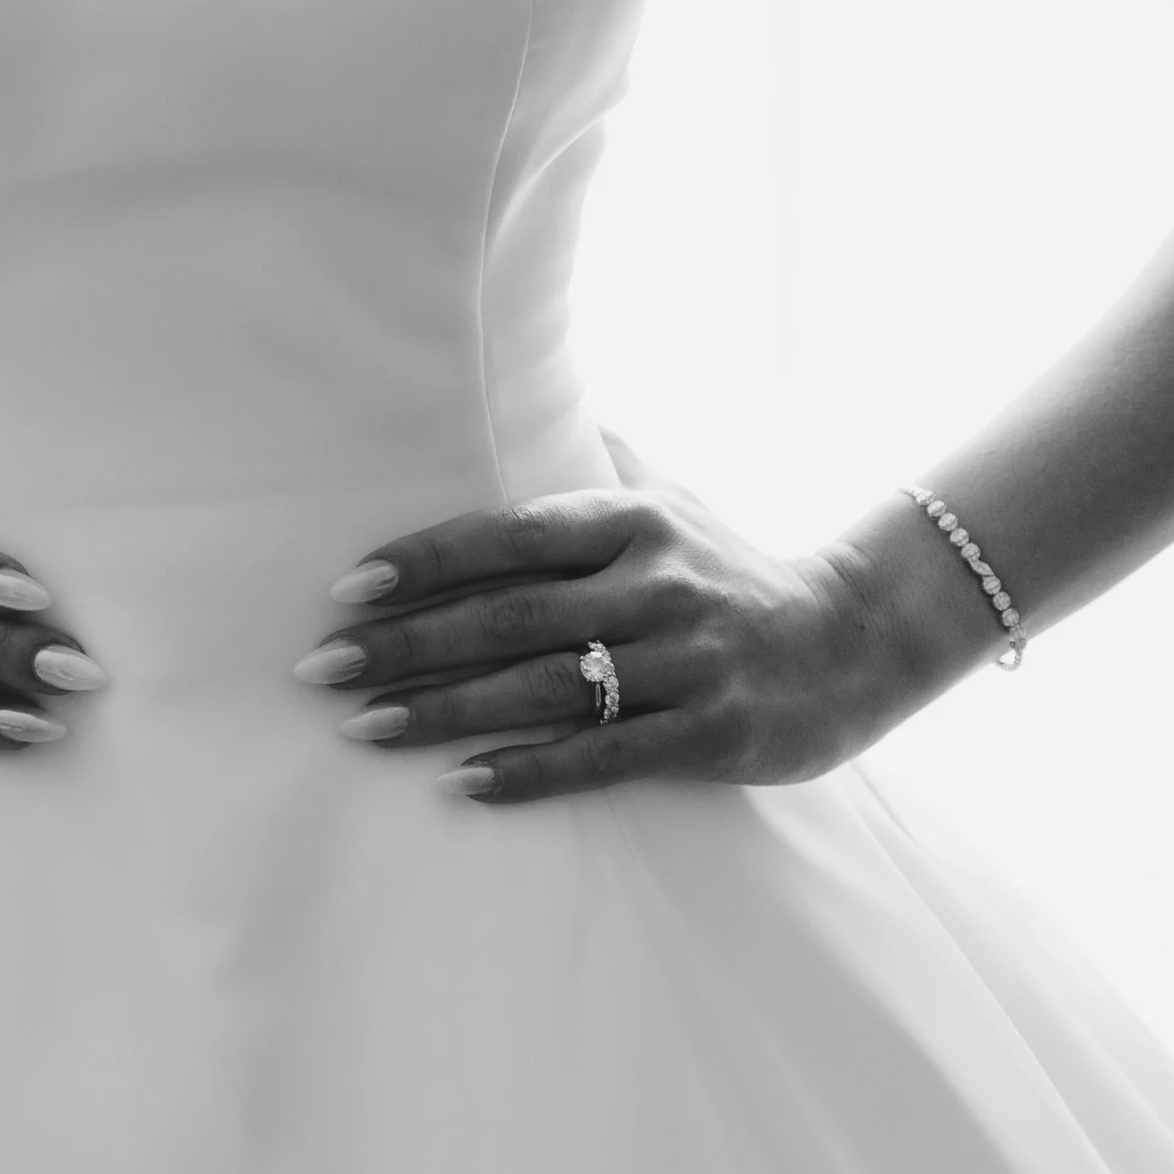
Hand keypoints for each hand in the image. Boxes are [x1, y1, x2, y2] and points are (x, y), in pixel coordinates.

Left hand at [295, 439, 902, 805]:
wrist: (853, 643)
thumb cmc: (734, 570)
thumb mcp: (676, 499)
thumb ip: (600, 459)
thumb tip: (525, 387)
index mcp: (635, 522)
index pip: (509, 535)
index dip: (425, 561)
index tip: (348, 588)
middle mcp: (656, 585)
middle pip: (507, 617)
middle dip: (405, 644)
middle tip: (320, 668)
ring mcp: (685, 661)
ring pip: (542, 690)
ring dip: (444, 713)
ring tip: (363, 729)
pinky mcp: (709, 733)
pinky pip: (602, 757)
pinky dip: (527, 773)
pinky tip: (460, 786)